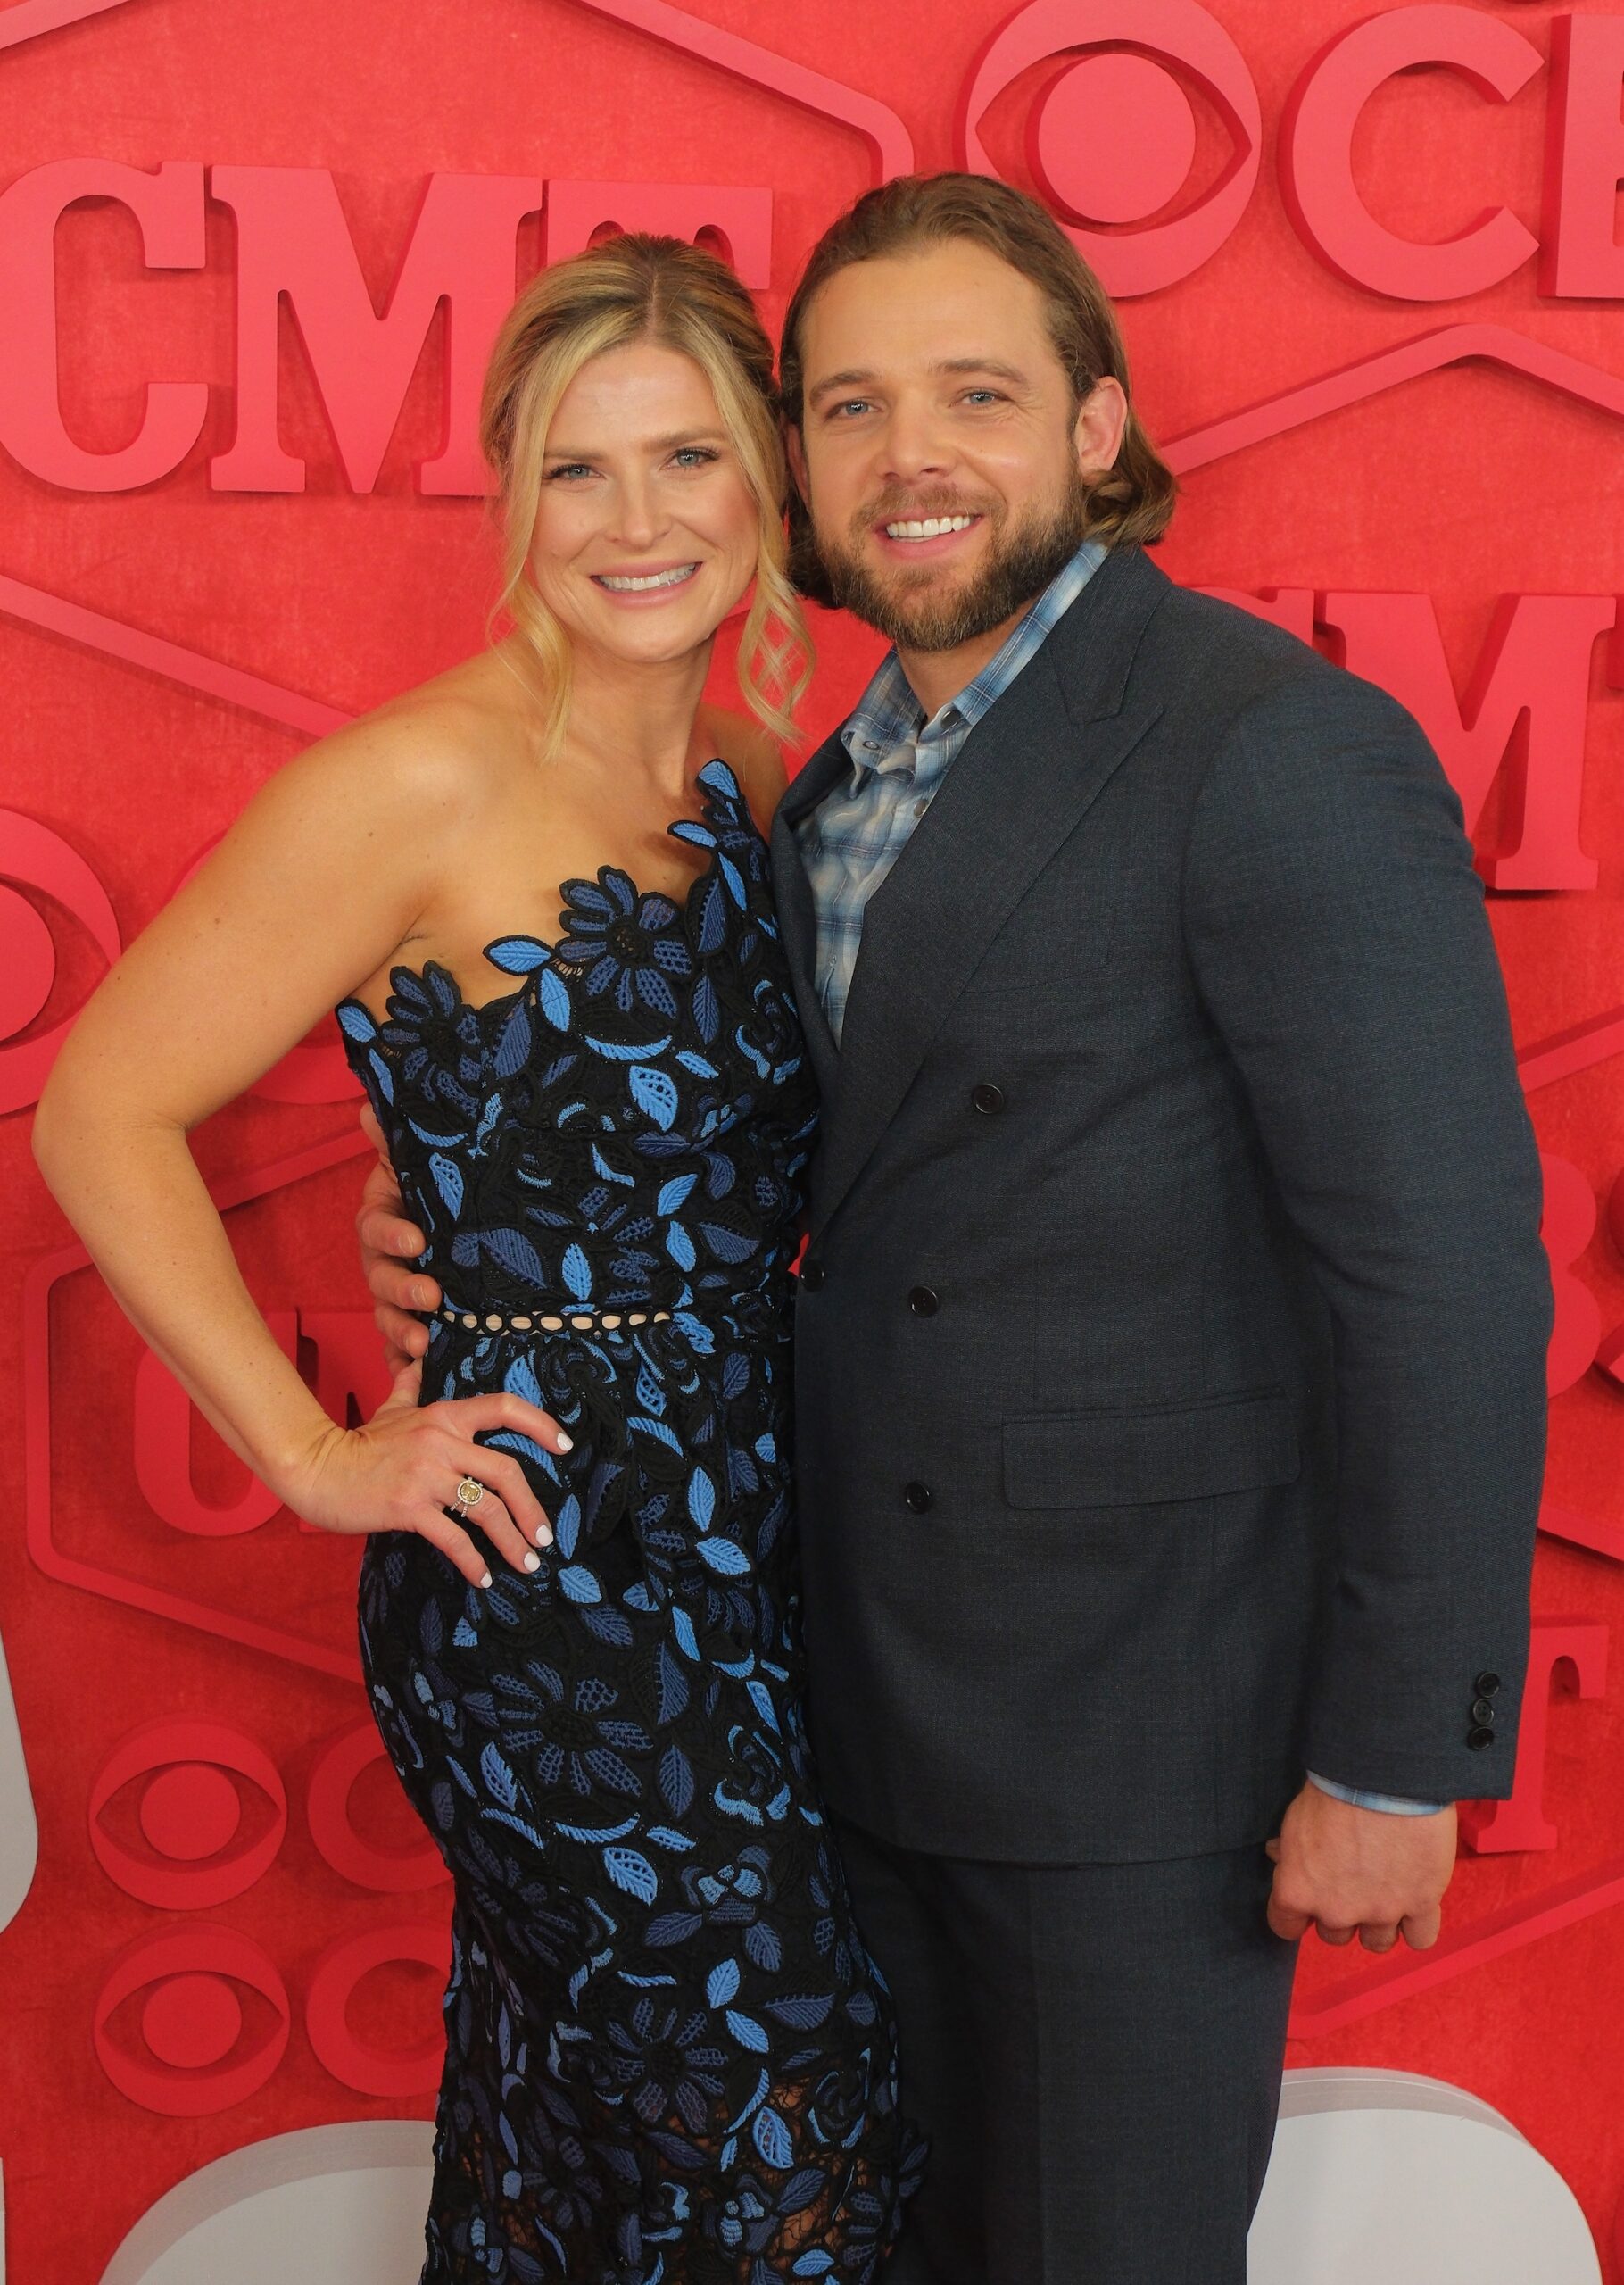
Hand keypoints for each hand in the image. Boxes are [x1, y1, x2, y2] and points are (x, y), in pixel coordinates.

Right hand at [285, 1359, 571, 1588]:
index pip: (503, 1407)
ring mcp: (425, 1475)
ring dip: (512, 1541)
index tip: (564, 1446)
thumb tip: (419, 1355)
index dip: (540, 1425)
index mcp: (443, 1415)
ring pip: (486, 1509)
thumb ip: (411, 1383)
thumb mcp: (391, 1407)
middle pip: (506, 1471)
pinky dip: (473, 1561)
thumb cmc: (357, 1442)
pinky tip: (483, 1578)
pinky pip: (453, 1538)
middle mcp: (441, 1441)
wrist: (315, 1468)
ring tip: (525, 1563)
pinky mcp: (408, 1507)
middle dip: (532, 1508)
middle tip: (544, 1537)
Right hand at [356, 1103, 441, 1368]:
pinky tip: (419, 1374)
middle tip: (430, 1297)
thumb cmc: (441, 1189)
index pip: (377, 1228)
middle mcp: (385, 1262)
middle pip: (381, 1280)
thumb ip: (396, 1139)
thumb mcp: (423, 1161)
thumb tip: (369, 1109)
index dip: (392, 1235)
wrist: (465, 1214)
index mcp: (384, 1221)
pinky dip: (405, 1362)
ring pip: (389, 1317)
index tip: (416, 1240)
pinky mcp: (415, 1322)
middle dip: (402, 1291)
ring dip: (402, 1332)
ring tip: (425, 1344)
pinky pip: (402, 1348)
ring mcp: (396, 1296)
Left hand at [1265, 1780, 1456, 1952]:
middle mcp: (1336, 1910)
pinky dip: (1418, 1924)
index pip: (1285, 1926)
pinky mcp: (1421, 1904)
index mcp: (1297, 1890)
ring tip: (1386, 1892)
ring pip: (1377, 1942)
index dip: (1297, 1914)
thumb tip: (1280, 1855)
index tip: (1307, 1902)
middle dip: (1341, 1913)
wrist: (1384, 1778)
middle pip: (1335, 1936)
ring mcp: (1380, 1911)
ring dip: (1379, 1923)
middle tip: (1351, 1883)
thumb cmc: (1333, 1789)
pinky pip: (1420, 1938)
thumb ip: (1289, 1848)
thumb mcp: (1295, 1817)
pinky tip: (1415, 1901)